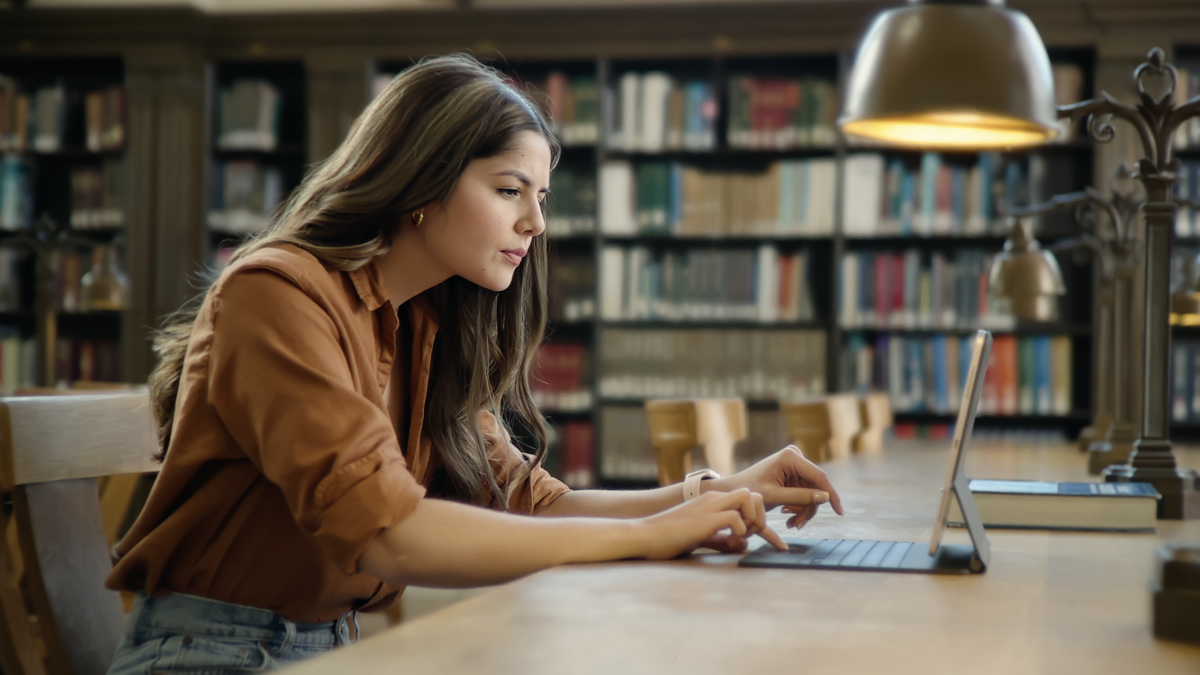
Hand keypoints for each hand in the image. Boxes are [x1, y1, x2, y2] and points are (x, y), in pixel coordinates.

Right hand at [635, 488, 787, 558]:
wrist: (644, 534)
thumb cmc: (668, 537)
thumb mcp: (702, 537)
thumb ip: (723, 540)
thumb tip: (743, 546)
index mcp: (713, 500)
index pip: (746, 499)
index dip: (759, 518)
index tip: (764, 537)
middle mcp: (714, 498)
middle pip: (753, 493)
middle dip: (760, 516)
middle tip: (749, 535)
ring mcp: (710, 506)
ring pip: (748, 497)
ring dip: (753, 519)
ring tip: (742, 537)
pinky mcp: (706, 518)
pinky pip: (736, 518)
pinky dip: (740, 532)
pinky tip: (730, 543)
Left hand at [711, 445, 843, 529]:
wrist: (735, 490)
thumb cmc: (749, 491)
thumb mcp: (774, 497)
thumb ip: (799, 496)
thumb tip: (825, 497)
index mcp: (790, 457)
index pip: (819, 477)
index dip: (830, 495)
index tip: (839, 512)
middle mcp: (795, 456)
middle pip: (816, 487)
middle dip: (808, 507)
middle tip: (796, 525)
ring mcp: (796, 465)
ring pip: (813, 493)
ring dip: (803, 510)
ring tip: (791, 523)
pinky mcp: (794, 474)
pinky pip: (806, 493)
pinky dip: (799, 507)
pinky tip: (789, 516)